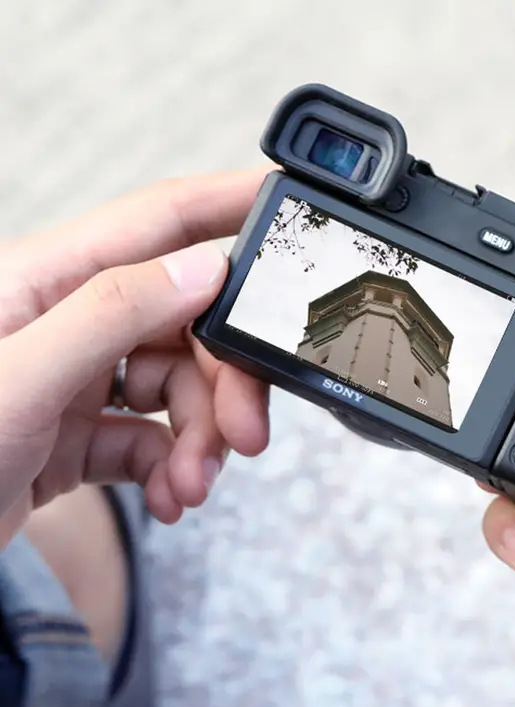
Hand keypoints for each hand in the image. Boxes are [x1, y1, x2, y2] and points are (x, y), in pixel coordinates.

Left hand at [0, 169, 271, 546]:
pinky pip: (153, 441)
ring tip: (190, 486)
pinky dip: (172, 470)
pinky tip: (168, 497)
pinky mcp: (78, 436)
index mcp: (45, 280)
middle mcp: (65, 322)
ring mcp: (73, 380)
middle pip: (186, 325)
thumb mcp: (22, 376)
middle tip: (245, 436)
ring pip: (178, 390)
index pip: (156, 223)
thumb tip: (203, 268)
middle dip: (226, 384)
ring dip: (201, 441)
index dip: (226, 205)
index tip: (284, 196)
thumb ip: (113, 313)